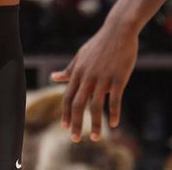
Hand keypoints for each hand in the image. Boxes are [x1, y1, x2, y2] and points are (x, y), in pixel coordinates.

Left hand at [50, 22, 137, 141]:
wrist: (118, 31)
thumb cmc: (99, 45)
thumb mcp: (80, 56)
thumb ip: (69, 70)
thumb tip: (53, 77)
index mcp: (78, 72)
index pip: (68, 97)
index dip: (66, 113)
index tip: (65, 128)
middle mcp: (87, 77)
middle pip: (78, 104)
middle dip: (76, 123)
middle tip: (75, 139)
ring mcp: (102, 78)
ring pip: (96, 106)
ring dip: (95, 124)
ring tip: (96, 138)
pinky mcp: (118, 78)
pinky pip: (115, 100)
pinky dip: (113, 113)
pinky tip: (114, 124)